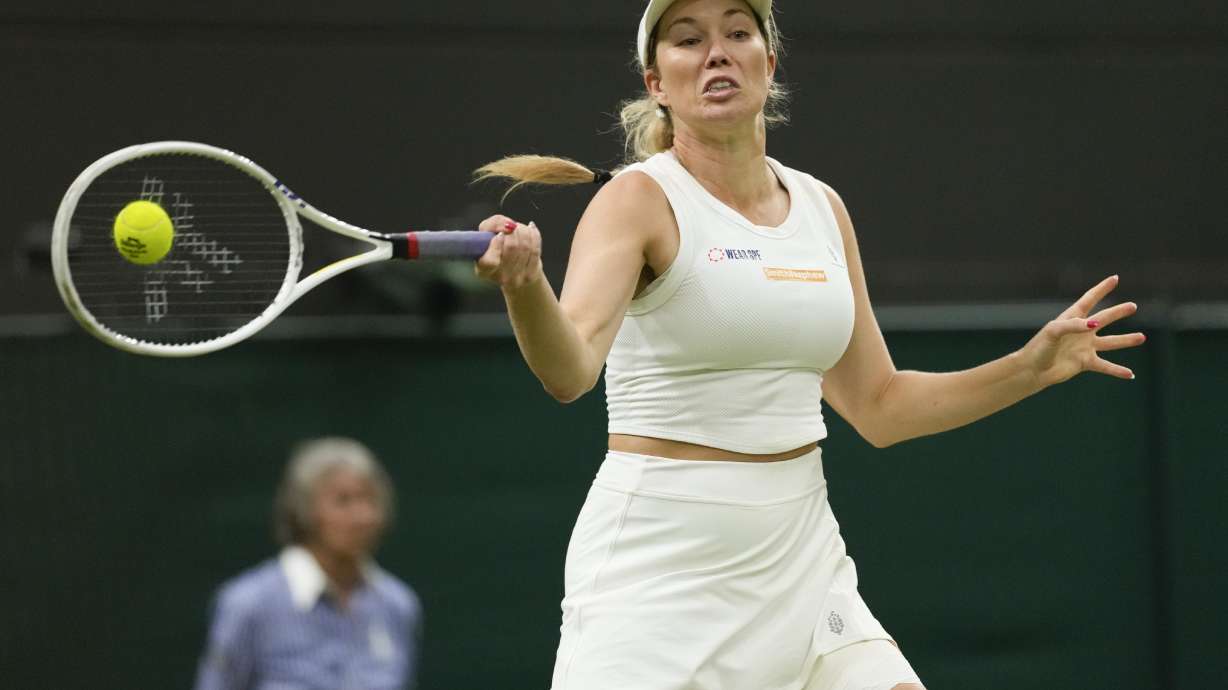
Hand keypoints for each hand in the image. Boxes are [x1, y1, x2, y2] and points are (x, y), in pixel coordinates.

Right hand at [474, 214, 543, 290]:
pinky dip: (533, 234)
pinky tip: (530, 229)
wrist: (515, 269)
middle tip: (511, 227)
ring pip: (525, 246)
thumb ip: (492, 225)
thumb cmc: (497, 248)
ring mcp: (517, 278)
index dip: (496, 244)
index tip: (500, 234)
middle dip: (513, 231)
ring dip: (523, 230)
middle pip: (511, 247)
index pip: (490, 261)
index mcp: (483, 270)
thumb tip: (509, 225)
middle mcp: (500, 277)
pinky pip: (535, 249)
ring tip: (519, 228)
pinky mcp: (531, 275)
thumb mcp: (486, 235)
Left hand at [1020, 275, 1145, 387]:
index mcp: (1072, 318)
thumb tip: (1095, 324)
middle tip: (1133, 306)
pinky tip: (1130, 374)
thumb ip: (1073, 325)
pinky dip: (1117, 370)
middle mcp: (1081, 331)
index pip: (1089, 299)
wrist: (1033, 370)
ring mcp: (1084, 347)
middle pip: (1104, 318)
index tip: (1115, 278)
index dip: (1102, 289)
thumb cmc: (1039, 347)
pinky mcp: (1085, 362)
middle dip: (1118, 312)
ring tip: (1142, 337)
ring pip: (1110, 342)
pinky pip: (1105, 366)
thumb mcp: (1054, 331)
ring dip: (1126, 340)